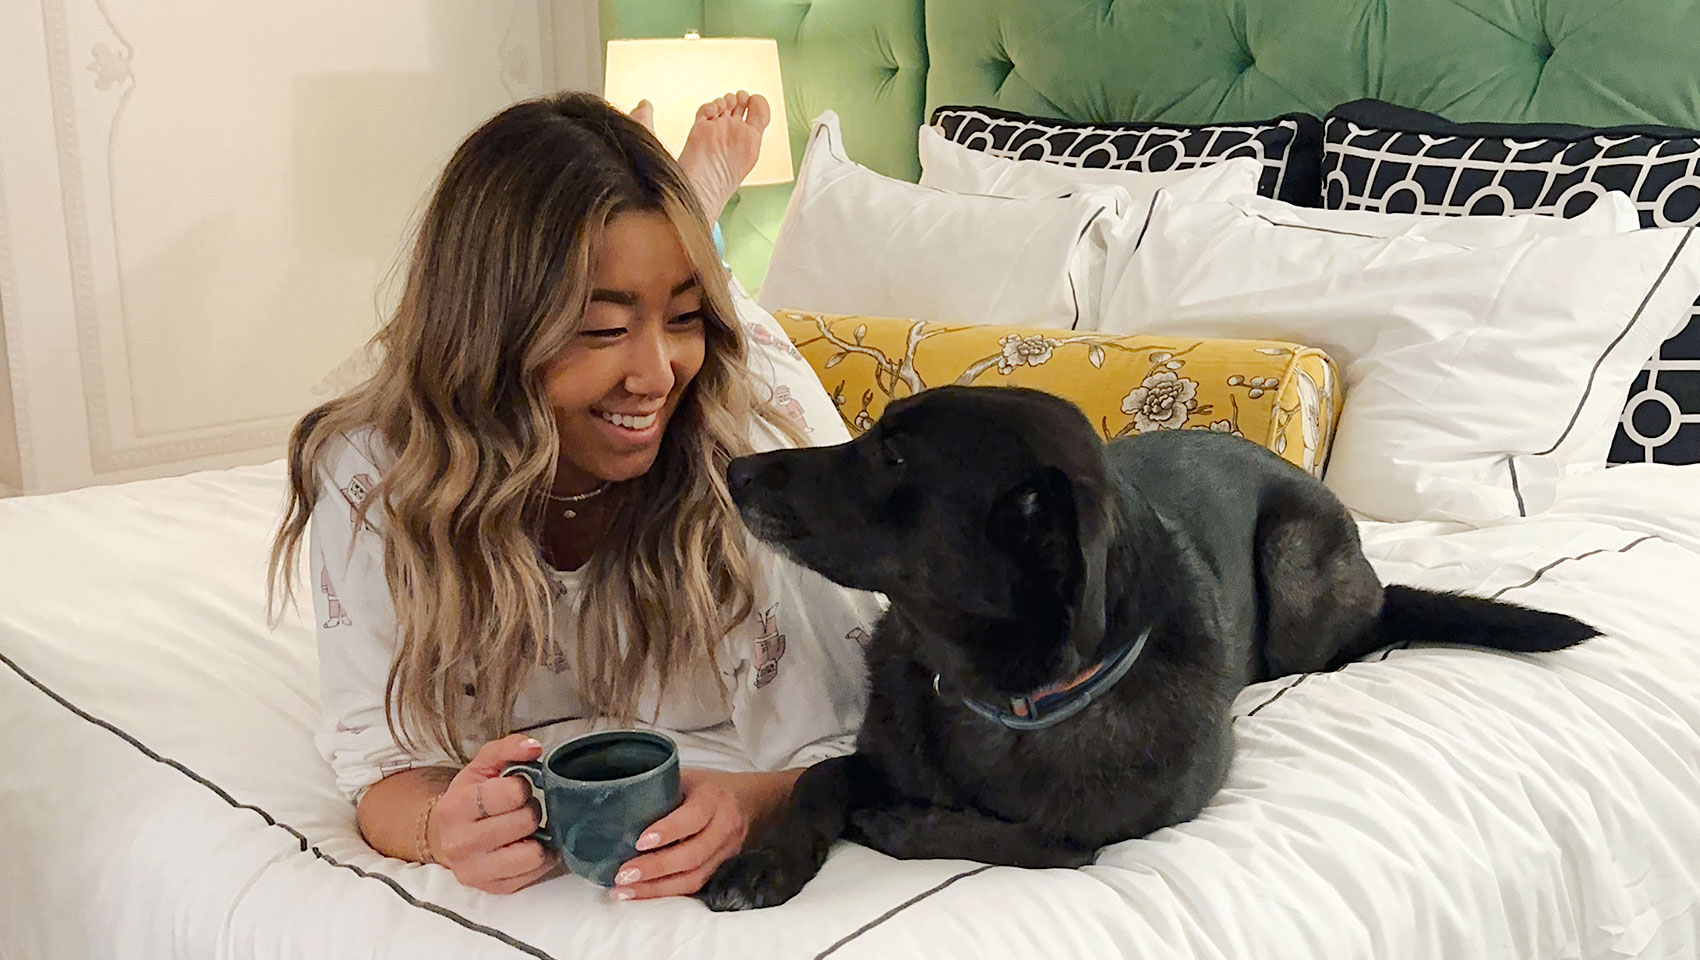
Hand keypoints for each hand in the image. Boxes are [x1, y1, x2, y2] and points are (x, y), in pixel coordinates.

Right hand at [427, 734, 559, 893]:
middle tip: (520, 809)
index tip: (516, 788)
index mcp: (457, 807)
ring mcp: (476, 871)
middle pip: (524, 822)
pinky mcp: (493, 888)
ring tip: (524, 829)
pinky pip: (536, 872)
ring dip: (537, 837)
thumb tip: (534, 747)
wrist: (445, 836)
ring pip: (533, 853)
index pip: (509, 794)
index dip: (522, 787)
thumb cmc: (469, 798)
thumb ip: (507, 748)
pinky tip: (526, 846)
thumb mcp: (481, 766)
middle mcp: (461, 843)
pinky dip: (539, 857)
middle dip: (530, 810)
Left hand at [609, 768, 766, 899]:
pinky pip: (695, 885)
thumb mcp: (685, 777)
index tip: (639, 842)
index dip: (667, 831)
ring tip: (624, 891)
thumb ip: (659, 787)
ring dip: (657, 888)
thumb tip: (613, 801)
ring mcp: (726, 851)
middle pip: (693, 855)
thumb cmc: (705, 787)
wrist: (747, 800)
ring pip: (694, 877)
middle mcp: (724, 826)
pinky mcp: (722, 868)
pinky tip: (641, 893)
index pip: (692, 817)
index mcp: (713, 798)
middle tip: (622, 874)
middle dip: (655, 868)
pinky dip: (666, 892)